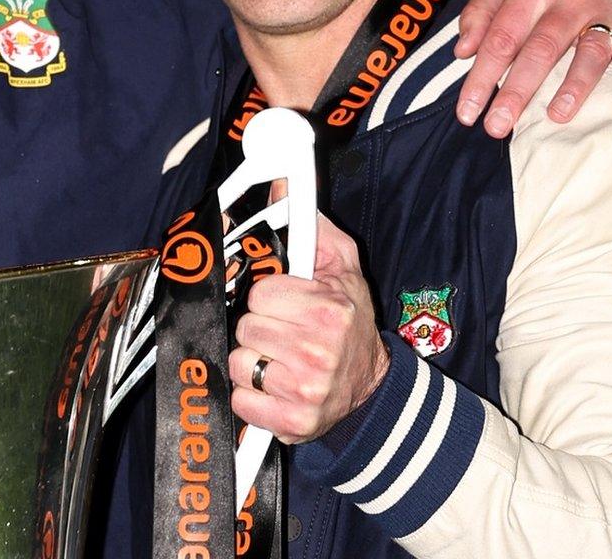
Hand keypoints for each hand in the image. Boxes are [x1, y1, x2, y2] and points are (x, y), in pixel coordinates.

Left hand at [230, 214, 386, 443]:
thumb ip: (313, 229)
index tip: (284, 304)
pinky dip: (251, 396)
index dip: (267, 297)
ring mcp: (306, 391)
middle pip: (246, 327)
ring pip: (239, 363)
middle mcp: (319, 351)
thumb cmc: (350, 323)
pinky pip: (241, 401)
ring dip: (252, 361)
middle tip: (282, 333)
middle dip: (259, 328)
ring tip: (278, 359)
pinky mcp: (293, 423)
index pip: (260, 293)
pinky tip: (274, 387)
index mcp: (329, 310)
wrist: (371, 387)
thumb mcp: (343, 268)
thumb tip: (282, 187)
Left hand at [453, 0, 611, 137]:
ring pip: (590, 53)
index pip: (502, 37)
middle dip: (516, 91)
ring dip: (574, 88)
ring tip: (554, 117)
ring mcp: (607, 12)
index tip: (467, 112)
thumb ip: (480, 11)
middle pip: (541, 48)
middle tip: (496, 127)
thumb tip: (463, 52)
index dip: (481, 76)